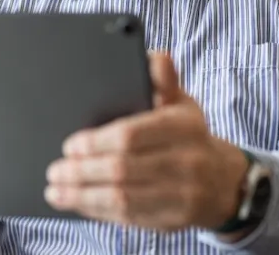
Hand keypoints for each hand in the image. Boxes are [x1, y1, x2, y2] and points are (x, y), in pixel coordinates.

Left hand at [44, 53, 249, 231]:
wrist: (223, 181)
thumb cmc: (188, 135)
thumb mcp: (181, 102)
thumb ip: (162, 79)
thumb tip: (156, 57)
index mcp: (185, 126)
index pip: (132, 135)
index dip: (96, 142)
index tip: (70, 145)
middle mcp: (187, 162)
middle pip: (122, 170)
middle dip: (81, 171)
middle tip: (55, 169)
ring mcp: (182, 196)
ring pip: (122, 199)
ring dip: (82, 195)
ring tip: (56, 190)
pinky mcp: (172, 221)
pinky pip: (127, 218)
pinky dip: (97, 211)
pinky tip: (76, 203)